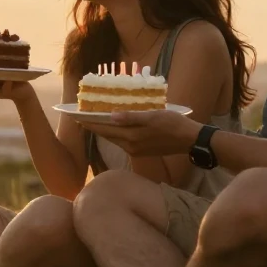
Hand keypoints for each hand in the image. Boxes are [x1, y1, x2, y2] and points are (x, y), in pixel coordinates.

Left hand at [76, 110, 199, 156]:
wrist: (190, 140)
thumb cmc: (173, 124)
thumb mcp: (153, 116)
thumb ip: (132, 117)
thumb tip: (111, 116)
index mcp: (132, 137)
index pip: (105, 129)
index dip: (90, 122)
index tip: (77, 116)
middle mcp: (131, 146)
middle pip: (107, 135)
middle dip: (93, 126)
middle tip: (80, 117)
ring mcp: (136, 150)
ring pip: (114, 138)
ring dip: (103, 130)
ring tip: (93, 121)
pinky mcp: (142, 150)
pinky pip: (122, 141)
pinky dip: (115, 133)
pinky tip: (113, 127)